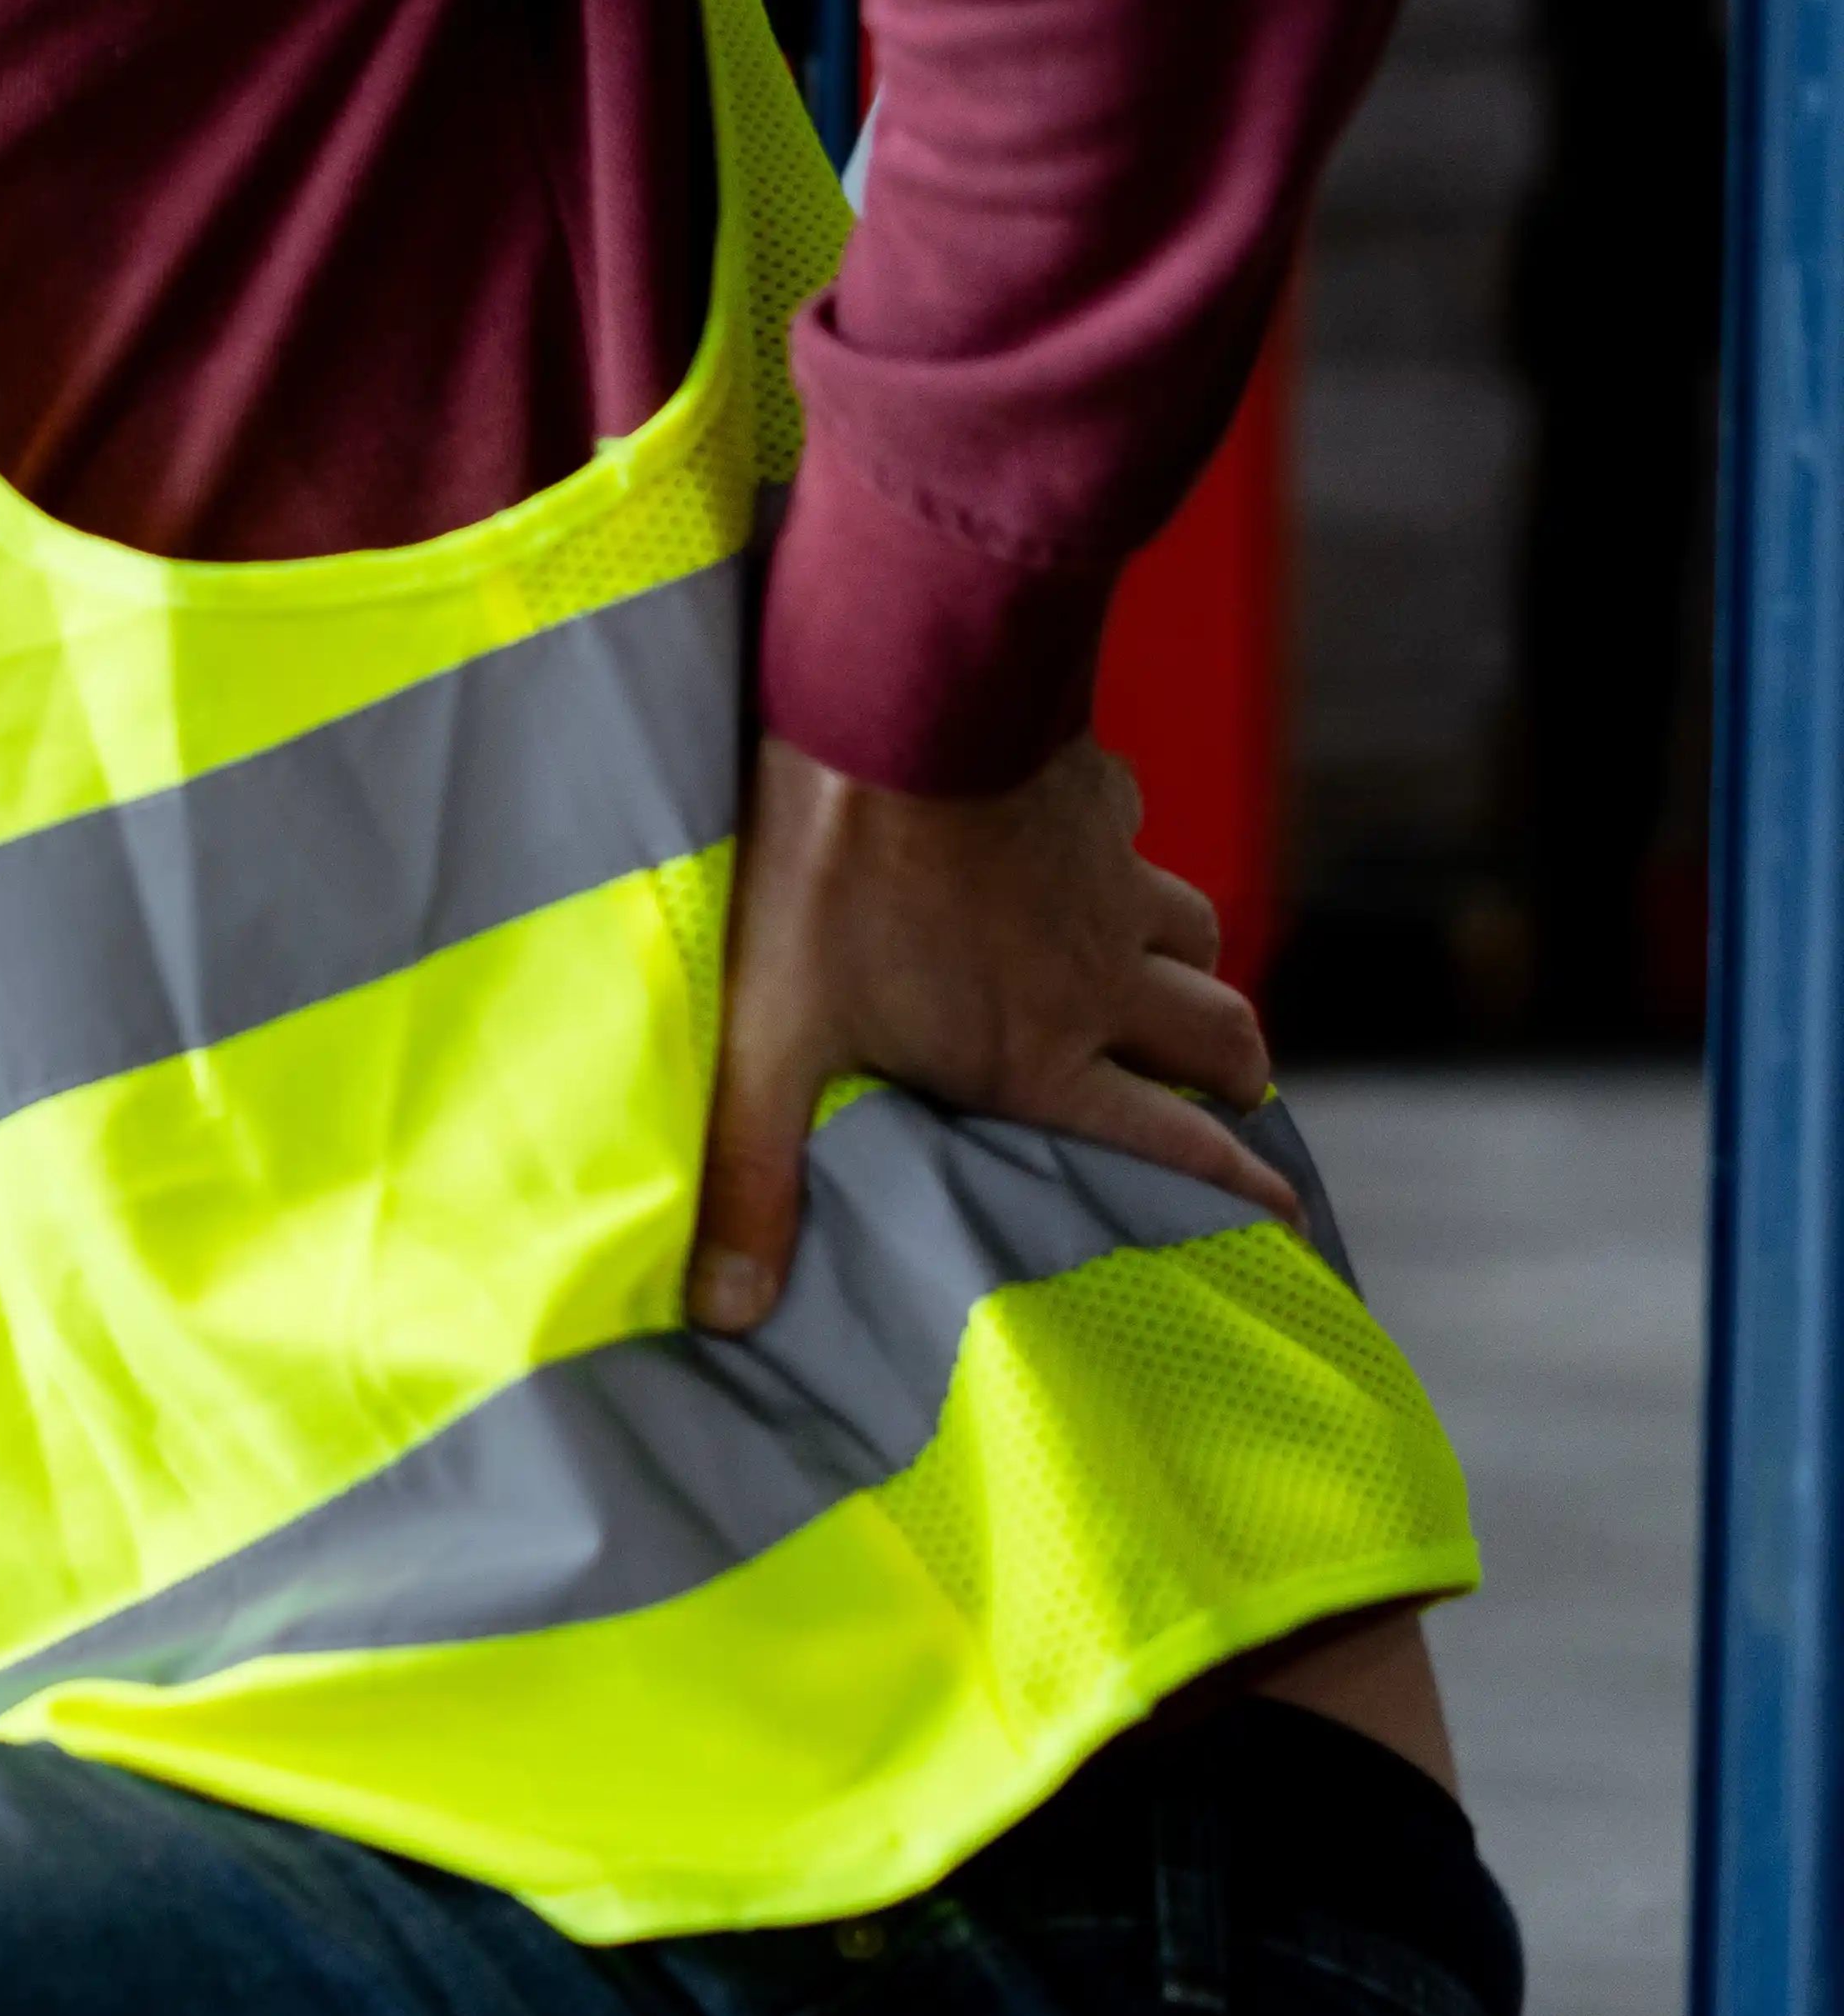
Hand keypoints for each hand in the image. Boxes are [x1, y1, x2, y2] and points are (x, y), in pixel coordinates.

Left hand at [686, 731, 1293, 1334]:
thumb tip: (727, 1313)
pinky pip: (1135, 834)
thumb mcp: (772, 1037)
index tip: (1287, 1220)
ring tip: (1161, 987)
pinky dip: (1123, 855)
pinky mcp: (1092, 793)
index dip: (1238, 1189)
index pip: (1172, 1142)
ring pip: (1197, 933)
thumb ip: (756, 1172)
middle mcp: (1102, 974)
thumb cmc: (827, 876)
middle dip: (1234, 1079)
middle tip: (1224, 1101)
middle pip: (1222, 1038)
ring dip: (1192, 969)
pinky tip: (1078, 848)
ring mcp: (1109, 878)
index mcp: (1041, 1054)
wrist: (888, 702)